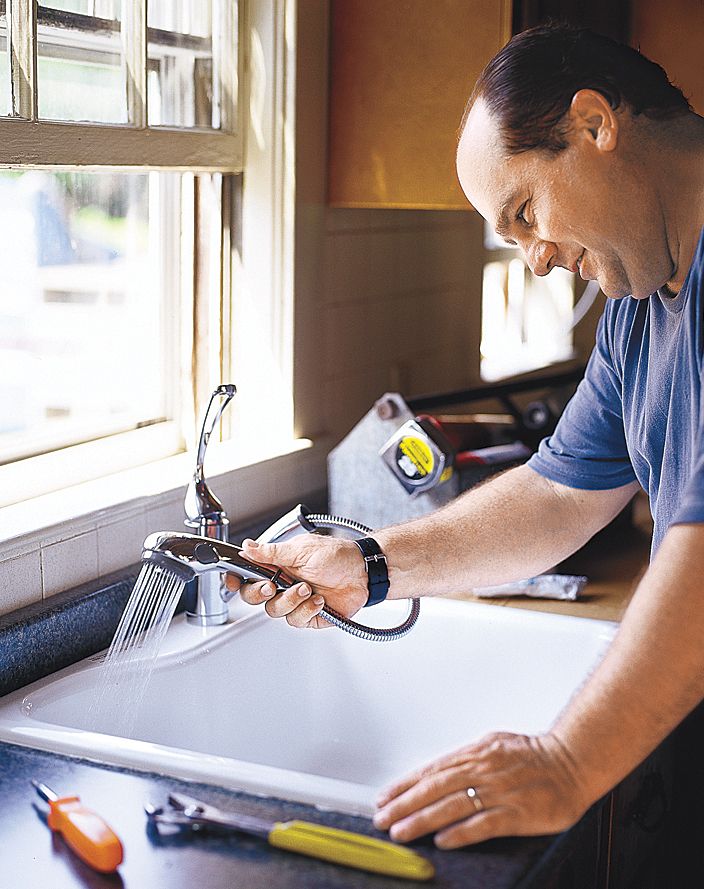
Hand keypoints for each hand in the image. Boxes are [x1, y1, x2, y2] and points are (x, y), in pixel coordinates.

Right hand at [225, 536, 368, 627]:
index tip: (233, 580)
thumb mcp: (302, 549)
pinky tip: (319, 600)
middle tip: (272, 585)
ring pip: (274, 610)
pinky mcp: (307, 615)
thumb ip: (272, 552)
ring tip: (307, 589)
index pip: (247, 573)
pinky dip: (306, 610)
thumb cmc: (338, 556)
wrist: (363, 573)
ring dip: (290, 600)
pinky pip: (295, 620)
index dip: (236, 578)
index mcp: (277, 564)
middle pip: (253, 596)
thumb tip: (247, 547)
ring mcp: (294, 600)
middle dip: (259, 592)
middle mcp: (282, 583)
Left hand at [373, 732, 588, 848]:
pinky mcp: (518, 813)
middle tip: (383, 818)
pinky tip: (442, 841)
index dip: (405, 785)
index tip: (385, 797)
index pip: (432, 770)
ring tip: (401, 832)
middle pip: (435, 787)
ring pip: (452, 806)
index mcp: (476, 752)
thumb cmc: (533, 755)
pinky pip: (483, 824)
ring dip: (422, 820)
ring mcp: (500, 791)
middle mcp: (484, 769)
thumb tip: (436, 773)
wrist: (572, 761)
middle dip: (404, 804)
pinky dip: (460, 833)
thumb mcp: (493, 746)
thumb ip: (466, 760)